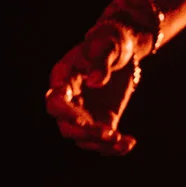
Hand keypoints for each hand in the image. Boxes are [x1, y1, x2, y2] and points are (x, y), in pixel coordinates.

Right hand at [44, 22, 144, 154]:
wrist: (126, 47)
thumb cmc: (111, 40)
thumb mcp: (108, 46)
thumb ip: (101, 62)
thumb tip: (96, 81)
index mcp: (63, 78)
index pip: (56, 102)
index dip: (66, 114)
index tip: (84, 122)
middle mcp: (70, 99)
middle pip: (67, 126)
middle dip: (86, 134)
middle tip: (110, 133)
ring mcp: (85, 112)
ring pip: (84, 139)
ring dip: (102, 144)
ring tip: (123, 141)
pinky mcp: (102, 120)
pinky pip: (104, 139)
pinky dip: (115, 146)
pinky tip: (129, 143)